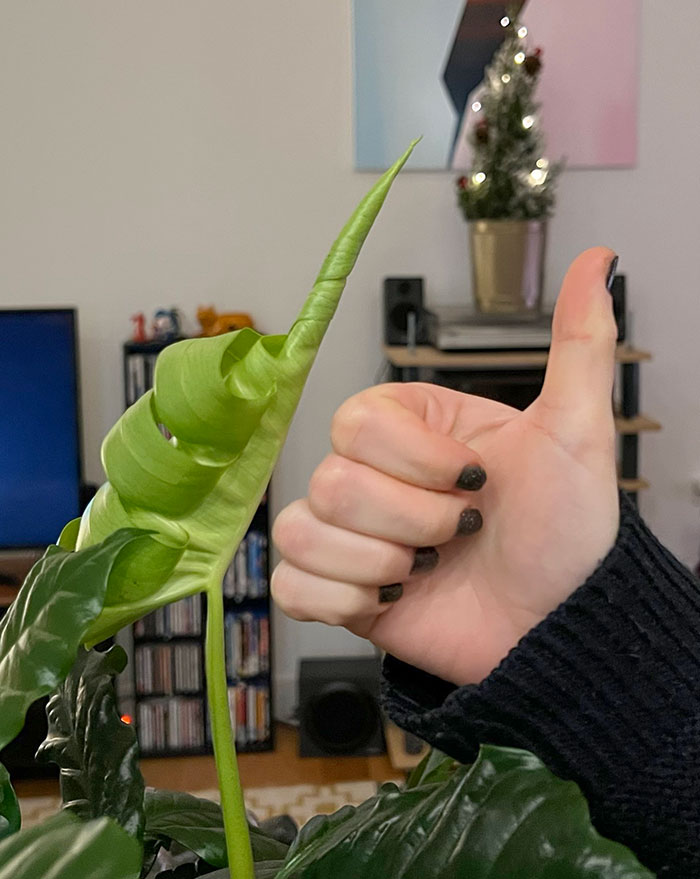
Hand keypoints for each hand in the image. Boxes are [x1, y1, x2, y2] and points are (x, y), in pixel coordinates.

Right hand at [271, 248, 620, 685]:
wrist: (558, 629)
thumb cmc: (567, 532)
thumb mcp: (576, 433)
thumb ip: (578, 344)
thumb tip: (597, 260)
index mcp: (412, 429)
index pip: (357, 420)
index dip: (416, 460)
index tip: (475, 481)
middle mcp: (373, 475)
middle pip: (331, 479)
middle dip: (412, 519)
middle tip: (460, 535)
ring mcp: (350, 534)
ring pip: (305, 529)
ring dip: (380, 561)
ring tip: (427, 572)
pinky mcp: (336, 589)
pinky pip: (291, 584)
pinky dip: (342, 597)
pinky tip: (390, 598)